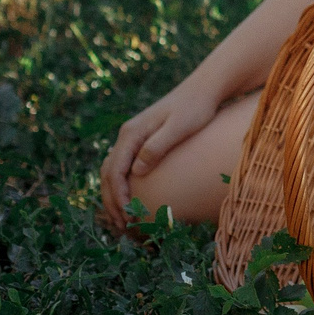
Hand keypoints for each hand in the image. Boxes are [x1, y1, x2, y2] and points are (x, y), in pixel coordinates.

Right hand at [97, 77, 225, 231]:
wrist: (204, 88)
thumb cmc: (196, 108)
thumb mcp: (179, 127)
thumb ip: (157, 147)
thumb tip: (136, 171)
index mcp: (132, 133)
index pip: (115, 170)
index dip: (118, 195)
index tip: (127, 215)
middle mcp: (127, 134)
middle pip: (108, 173)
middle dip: (112, 201)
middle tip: (122, 226)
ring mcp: (133, 137)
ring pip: (113, 170)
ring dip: (114, 195)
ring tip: (122, 219)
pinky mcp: (142, 140)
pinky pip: (124, 166)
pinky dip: (122, 185)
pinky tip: (131, 200)